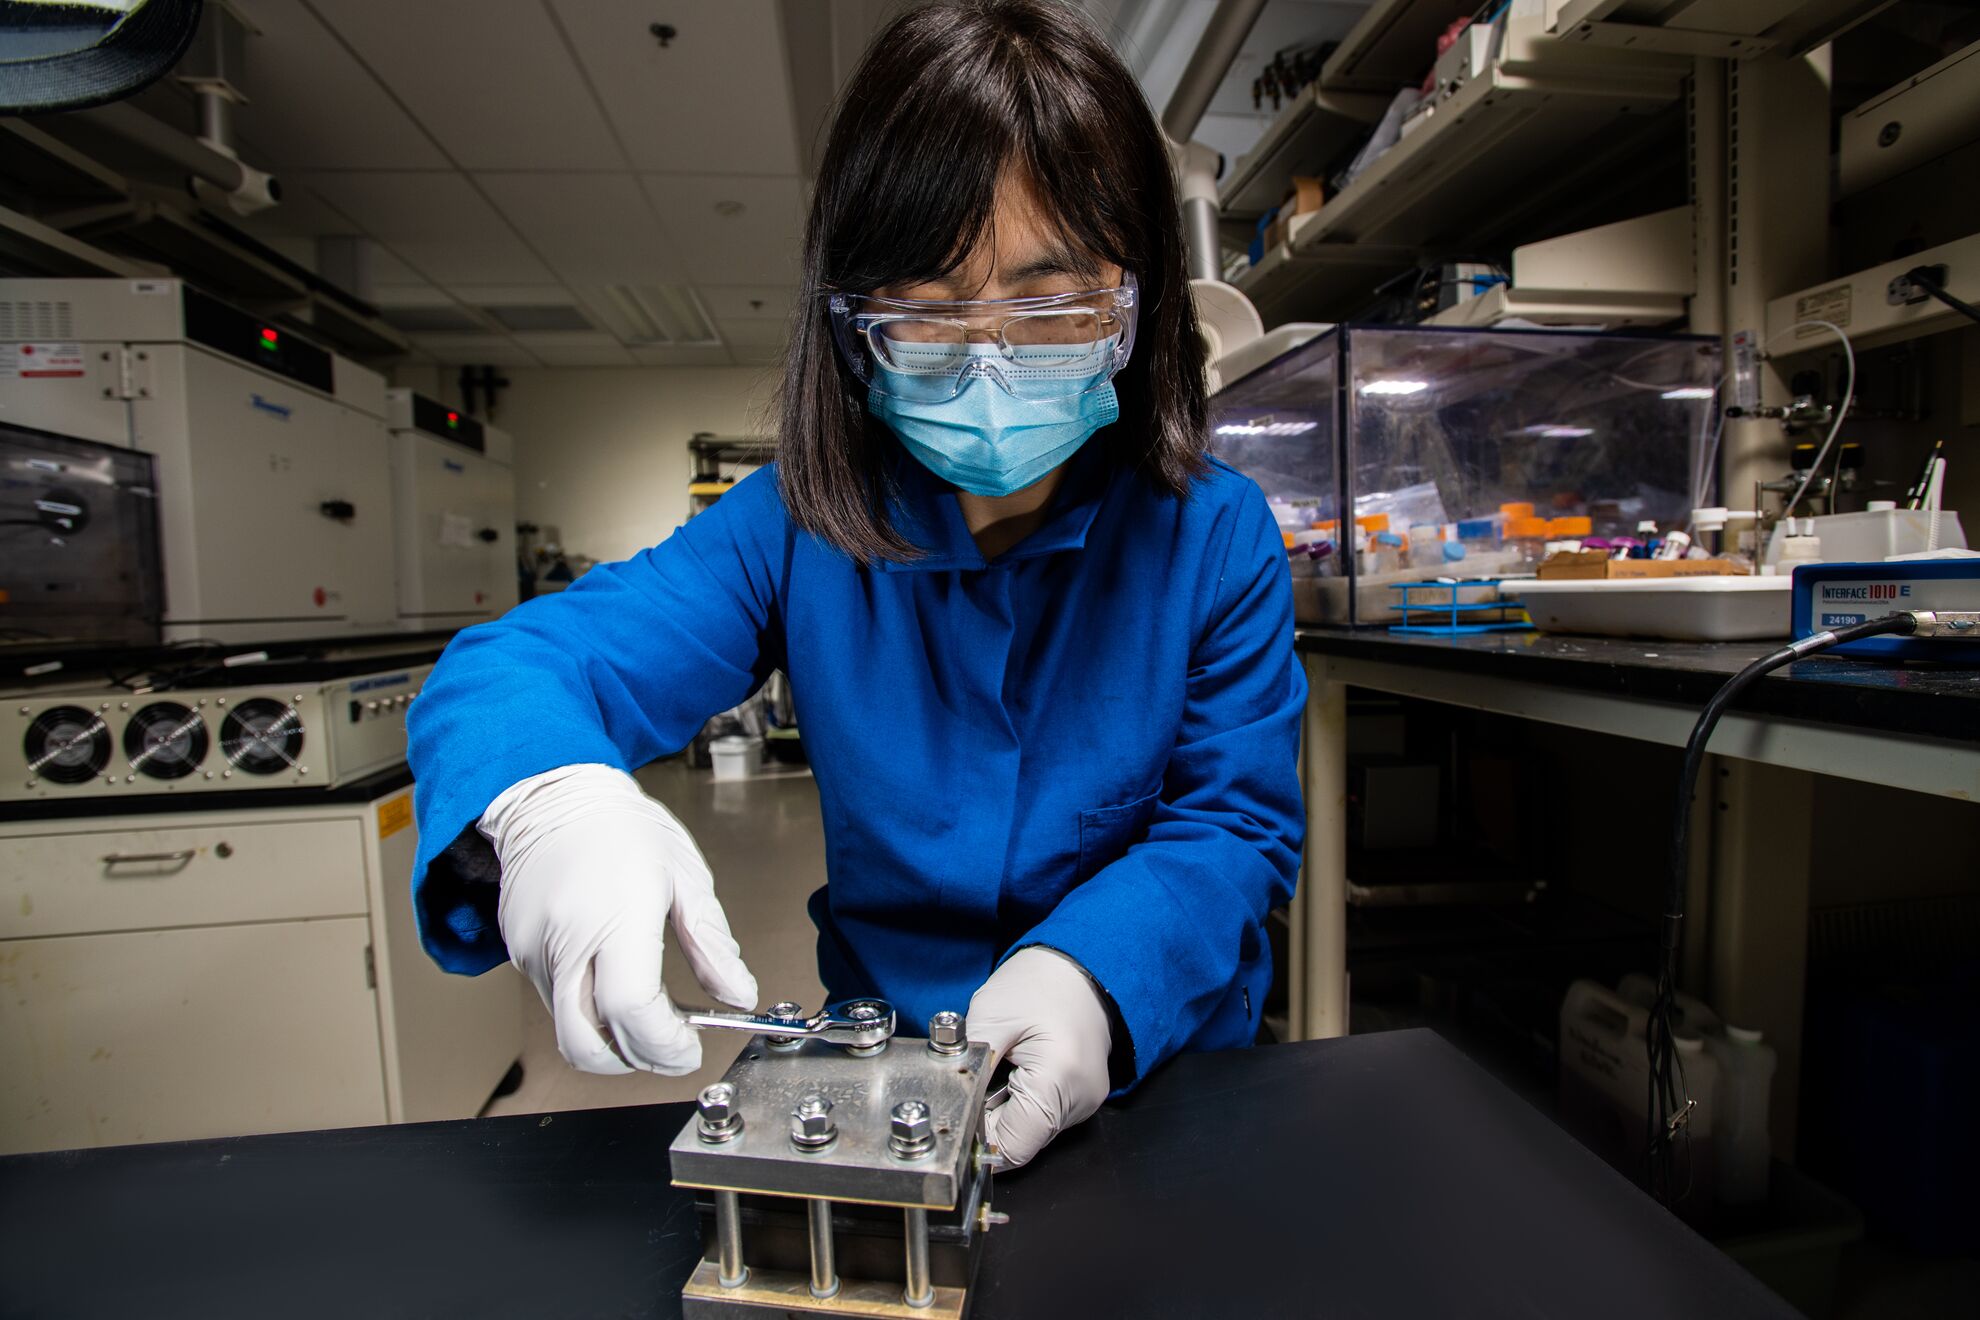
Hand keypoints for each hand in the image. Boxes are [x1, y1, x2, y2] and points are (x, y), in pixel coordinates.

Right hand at [481, 764, 757, 1074]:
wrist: (552, 793)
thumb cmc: (620, 824)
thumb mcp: (685, 876)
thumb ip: (712, 944)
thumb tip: (738, 993)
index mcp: (615, 915)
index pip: (632, 1010)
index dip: (665, 1045)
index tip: (691, 1048)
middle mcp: (566, 939)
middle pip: (588, 1043)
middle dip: (635, 1061)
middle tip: (671, 1048)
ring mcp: (534, 950)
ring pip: (568, 1030)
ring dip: (611, 1039)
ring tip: (647, 1010)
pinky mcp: (518, 954)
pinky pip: (553, 1003)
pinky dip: (587, 1012)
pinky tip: (612, 984)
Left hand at [966, 946, 1112, 1168]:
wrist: (1080, 966)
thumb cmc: (1039, 983)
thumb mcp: (989, 1018)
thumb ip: (968, 1068)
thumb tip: (950, 1107)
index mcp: (1059, 1080)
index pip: (1012, 1147)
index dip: (979, 1138)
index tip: (960, 1113)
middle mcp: (1080, 1100)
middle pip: (1022, 1141)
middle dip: (991, 1119)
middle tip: (980, 1077)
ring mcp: (1085, 1101)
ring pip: (1031, 1130)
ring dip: (1007, 1108)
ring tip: (1005, 1065)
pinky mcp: (1083, 1096)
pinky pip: (1044, 1115)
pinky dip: (1023, 1100)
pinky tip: (1019, 1069)